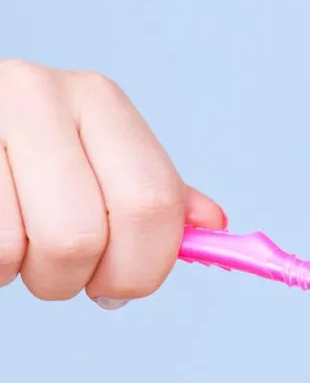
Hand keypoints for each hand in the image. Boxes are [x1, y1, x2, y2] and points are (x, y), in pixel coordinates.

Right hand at [0, 59, 226, 308]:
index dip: (146, 264)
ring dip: (31, 275)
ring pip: (29, 249)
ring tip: (22, 249)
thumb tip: (213, 224)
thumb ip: (150, 193)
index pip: (152, 200)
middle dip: (83, 280)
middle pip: (85, 235)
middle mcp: (40, 96)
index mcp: (98, 99)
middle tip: (68, 277)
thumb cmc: (26, 158)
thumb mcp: (96, 160)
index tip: (125, 286)